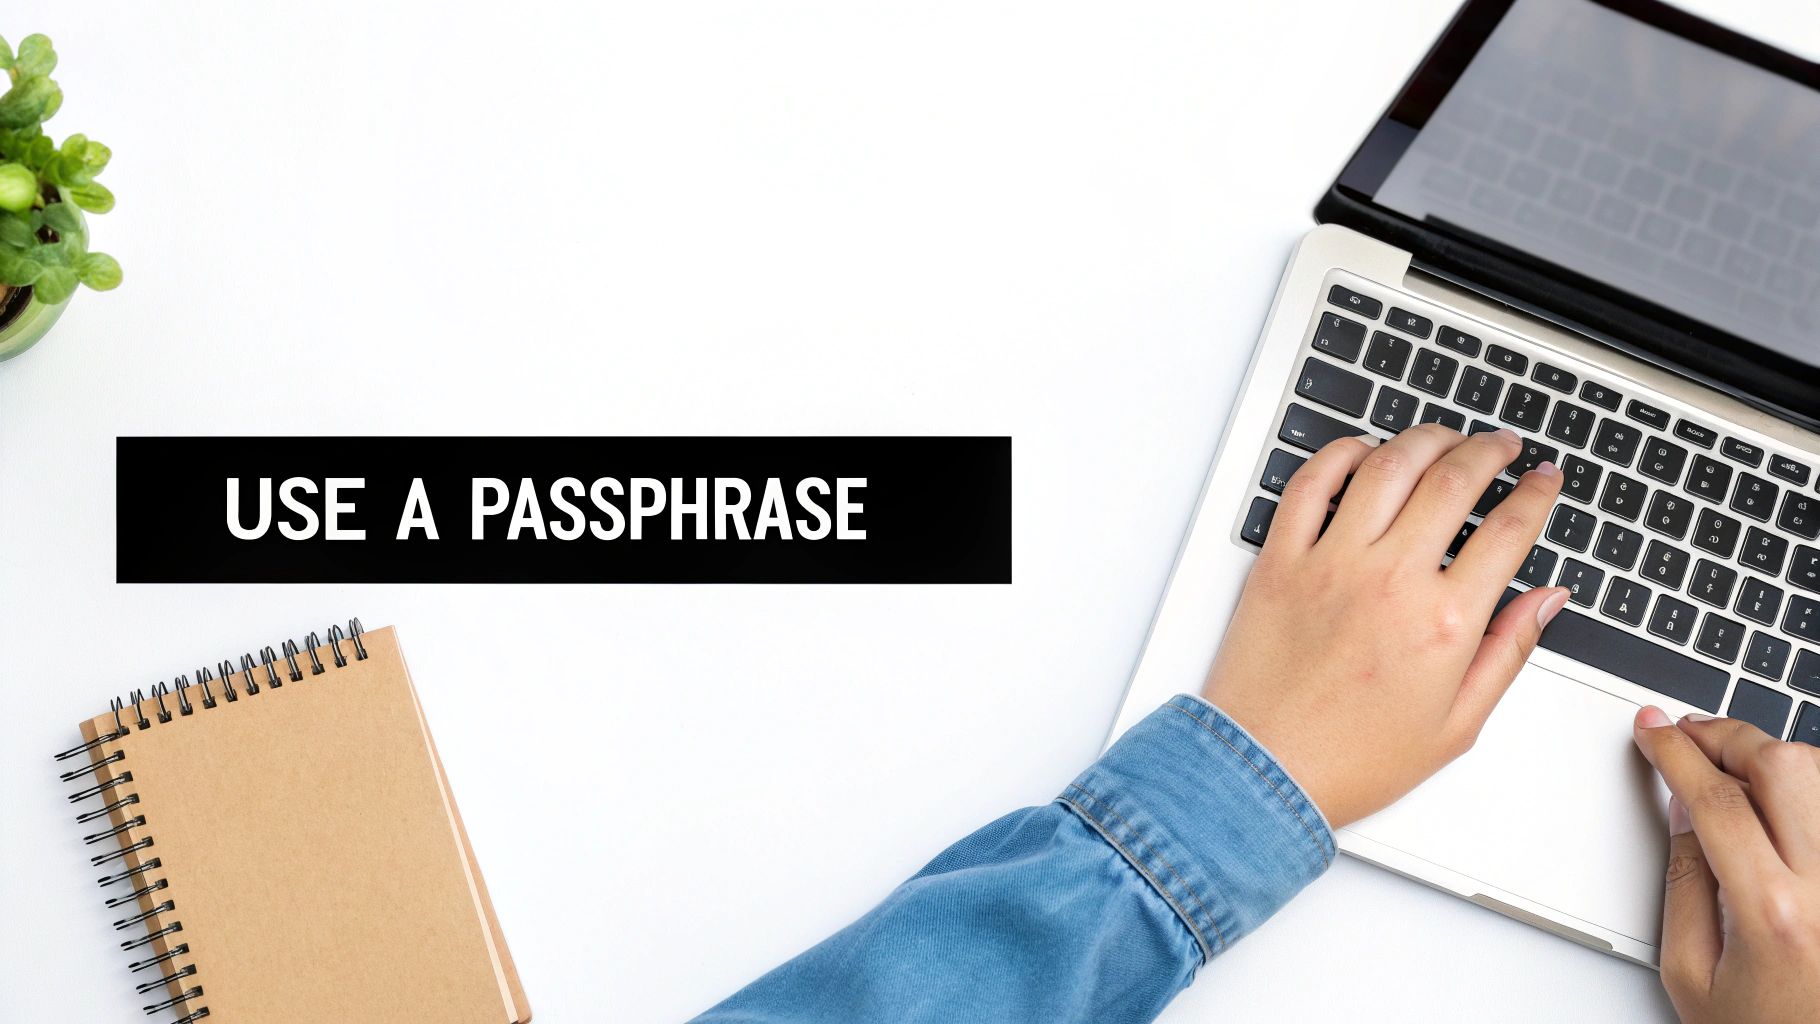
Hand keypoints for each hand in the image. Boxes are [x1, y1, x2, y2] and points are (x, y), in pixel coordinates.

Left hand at [1201, 424, 1566, 826]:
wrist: (1264, 773)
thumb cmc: (1352, 760)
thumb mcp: (1456, 724)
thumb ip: (1507, 651)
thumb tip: (1547, 600)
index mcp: (1444, 621)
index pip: (1508, 531)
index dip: (1536, 495)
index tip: (1544, 481)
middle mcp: (1390, 580)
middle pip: (1453, 480)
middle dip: (1489, 452)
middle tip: (1503, 448)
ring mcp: (1331, 563)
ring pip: (1387, 466)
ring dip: (1426, 440)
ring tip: (1445, 439)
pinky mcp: (1280, 560)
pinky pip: (1311, 484)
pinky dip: (1341, 454)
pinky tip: (1365, 452)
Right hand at [1633, 709, 1819, 1023]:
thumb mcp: (1691, 974)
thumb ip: (1684, 883)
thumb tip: (1683, 809)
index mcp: (1775, 915)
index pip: (1719, 801)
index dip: (1676, 752)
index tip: (1653, 730)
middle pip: (1786, 768)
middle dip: (1729, 737)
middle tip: (1693, 736)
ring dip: (1776, 758)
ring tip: (1737, 766)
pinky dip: (1810, 791)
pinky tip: (1781, 801)